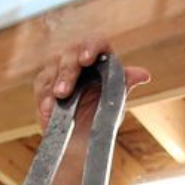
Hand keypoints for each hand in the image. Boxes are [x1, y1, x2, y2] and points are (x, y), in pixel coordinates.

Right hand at [32, 36, 151, 127]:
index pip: (96, 41)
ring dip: (53, 86)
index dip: (91, 46)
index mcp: (101, 58)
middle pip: (70, 53)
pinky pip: (41, 86)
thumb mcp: (115, 104)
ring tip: (53, 104)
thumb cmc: (102, 118)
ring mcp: (60, 70)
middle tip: (63, 92)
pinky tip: (47, 110)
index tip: (86, 59)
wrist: (83, 143)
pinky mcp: (45, 84)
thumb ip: (124, 86)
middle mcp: (79, 59)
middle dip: (66, 73)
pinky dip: (44, 98)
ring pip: (52, 67)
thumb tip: (143, 75)